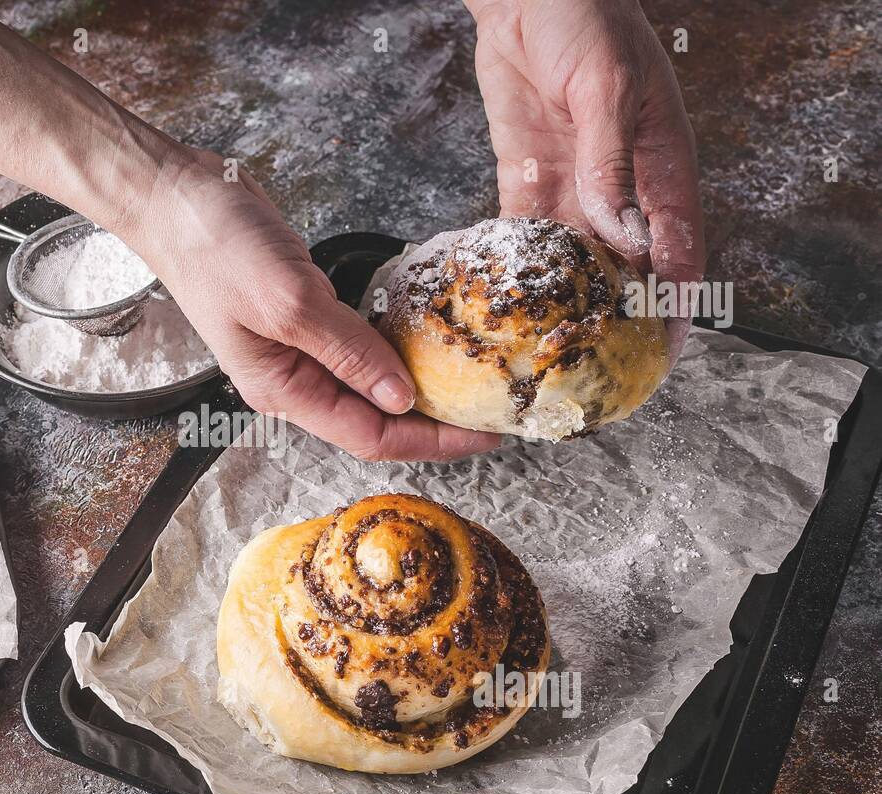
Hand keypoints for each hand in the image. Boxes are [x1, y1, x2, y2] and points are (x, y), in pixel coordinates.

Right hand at [133, 151, 500, 461]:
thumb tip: (401, 398)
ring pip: (371, 385)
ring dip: (419, 387)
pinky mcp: (305, 314)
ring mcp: (298, 348)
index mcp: (282, 390)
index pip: (369, 437)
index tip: (486, 431)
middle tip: (494, 410)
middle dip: (434, 423)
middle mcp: (293, 379)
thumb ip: (346, 350)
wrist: (174, 195)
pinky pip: (361, 345)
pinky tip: (429, 338)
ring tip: (473, 381)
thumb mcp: (286, 300)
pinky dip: (397, 347)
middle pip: (374, 420)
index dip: (432, 441)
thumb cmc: (215, 246)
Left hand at [467, 0, 704, 358]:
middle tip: (592, 371)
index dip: (673, 306)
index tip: (662, 354)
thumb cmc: (586, 18)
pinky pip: (522, 237)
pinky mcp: (526, 180)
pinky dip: (514, 272)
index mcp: (661, 166)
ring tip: (544, 354)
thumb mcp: (606, 85)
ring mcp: (572, 187)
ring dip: (560, 306)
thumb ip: (609, 161)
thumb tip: (619, 233)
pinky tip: (502, 307)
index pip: (677, 251)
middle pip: (623, 269)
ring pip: (570, 263)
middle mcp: (619, 188)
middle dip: (612, 321)